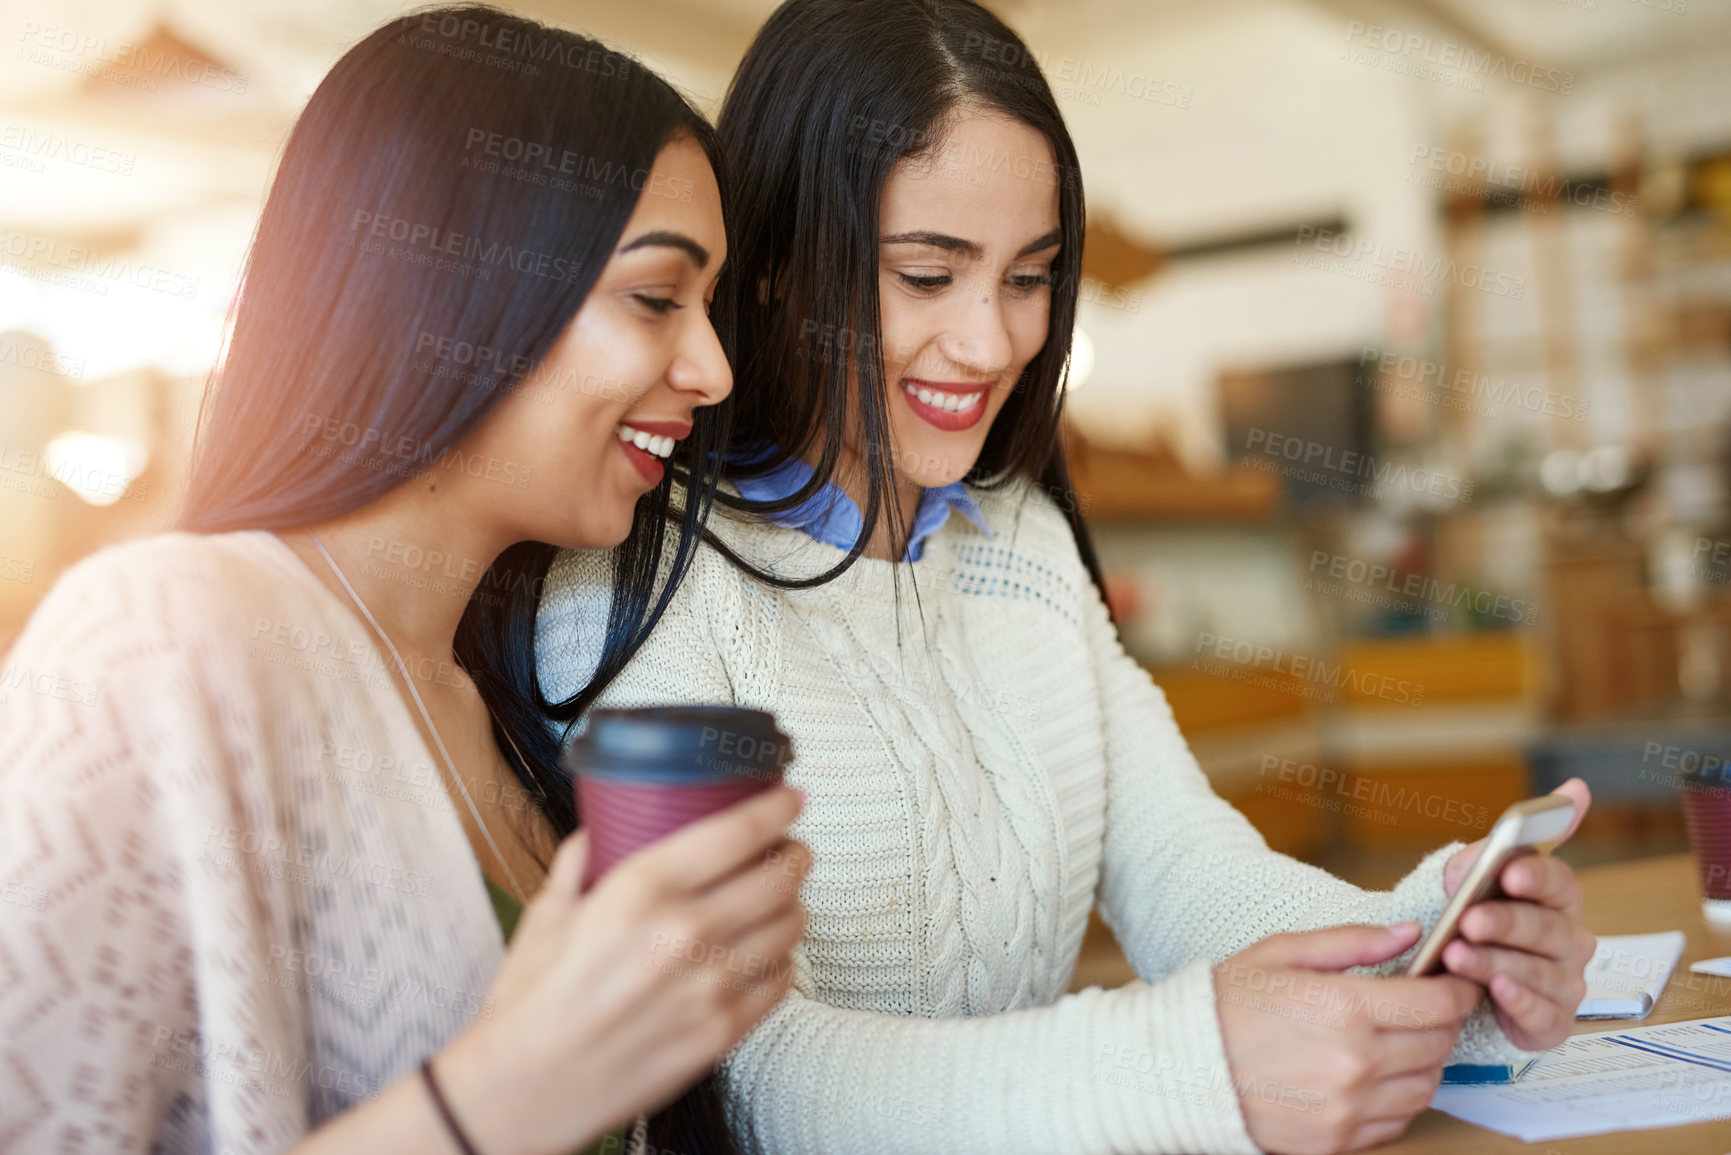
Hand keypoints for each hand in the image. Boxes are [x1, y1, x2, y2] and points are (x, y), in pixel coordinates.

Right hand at [438, 784, 810, 1154]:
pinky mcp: (721, 1032)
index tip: (789, 797)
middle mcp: (683, 933)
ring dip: (792, 904)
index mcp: (640, 891)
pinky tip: (762, 953)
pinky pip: (780, 981)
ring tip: (778, 900)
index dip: (776, 808)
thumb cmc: (531, 1003)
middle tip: (788, 850)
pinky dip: (780, 959)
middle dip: (793, 854)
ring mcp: (709, 986)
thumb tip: (602, 827)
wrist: (525, 1089)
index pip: (738, 832)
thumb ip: (580, 860)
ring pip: (790, 925)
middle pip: (780, 876)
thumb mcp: (548, 912)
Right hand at [1214, 922, 1480, 1153]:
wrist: (1182, 1065)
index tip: (1456, 981)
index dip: (1458, 989)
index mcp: (1344, 1008)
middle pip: (1439, 1045)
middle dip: (1442, 1021)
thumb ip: (1353, 941)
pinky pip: (1398, 1122)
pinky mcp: (1338, 1142)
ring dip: (1424, 1061)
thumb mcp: (1283, 952)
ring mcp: (1348, 1109)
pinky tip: (1373, 1075)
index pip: (1438, 1003)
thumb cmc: (1228, 1001)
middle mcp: (1355, 1063)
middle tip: (1424, 1006)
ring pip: (1426, 1087)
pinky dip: (1399, 1098)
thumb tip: (1412, 933)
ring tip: (1397, 1040)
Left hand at [1440, 778, 1595, 1050]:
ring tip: (1456, 955)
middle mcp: (1569, 940)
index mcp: (1556, 898)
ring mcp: (1563, 982)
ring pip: (1540, 973)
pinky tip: (1495, 991)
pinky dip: (1519, 1003)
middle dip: (1507, 924)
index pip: (1559, 882)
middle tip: (1468, 920)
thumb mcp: (1476, 874)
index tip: (1509, 872)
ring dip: (1496, 963)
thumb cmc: (1476, 914)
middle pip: (1547, 929)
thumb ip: (1510, 840)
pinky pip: (1543, 1016)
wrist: (1456, 969)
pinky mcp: (1550, 1021)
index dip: (1537, 876)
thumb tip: (1574, 789)